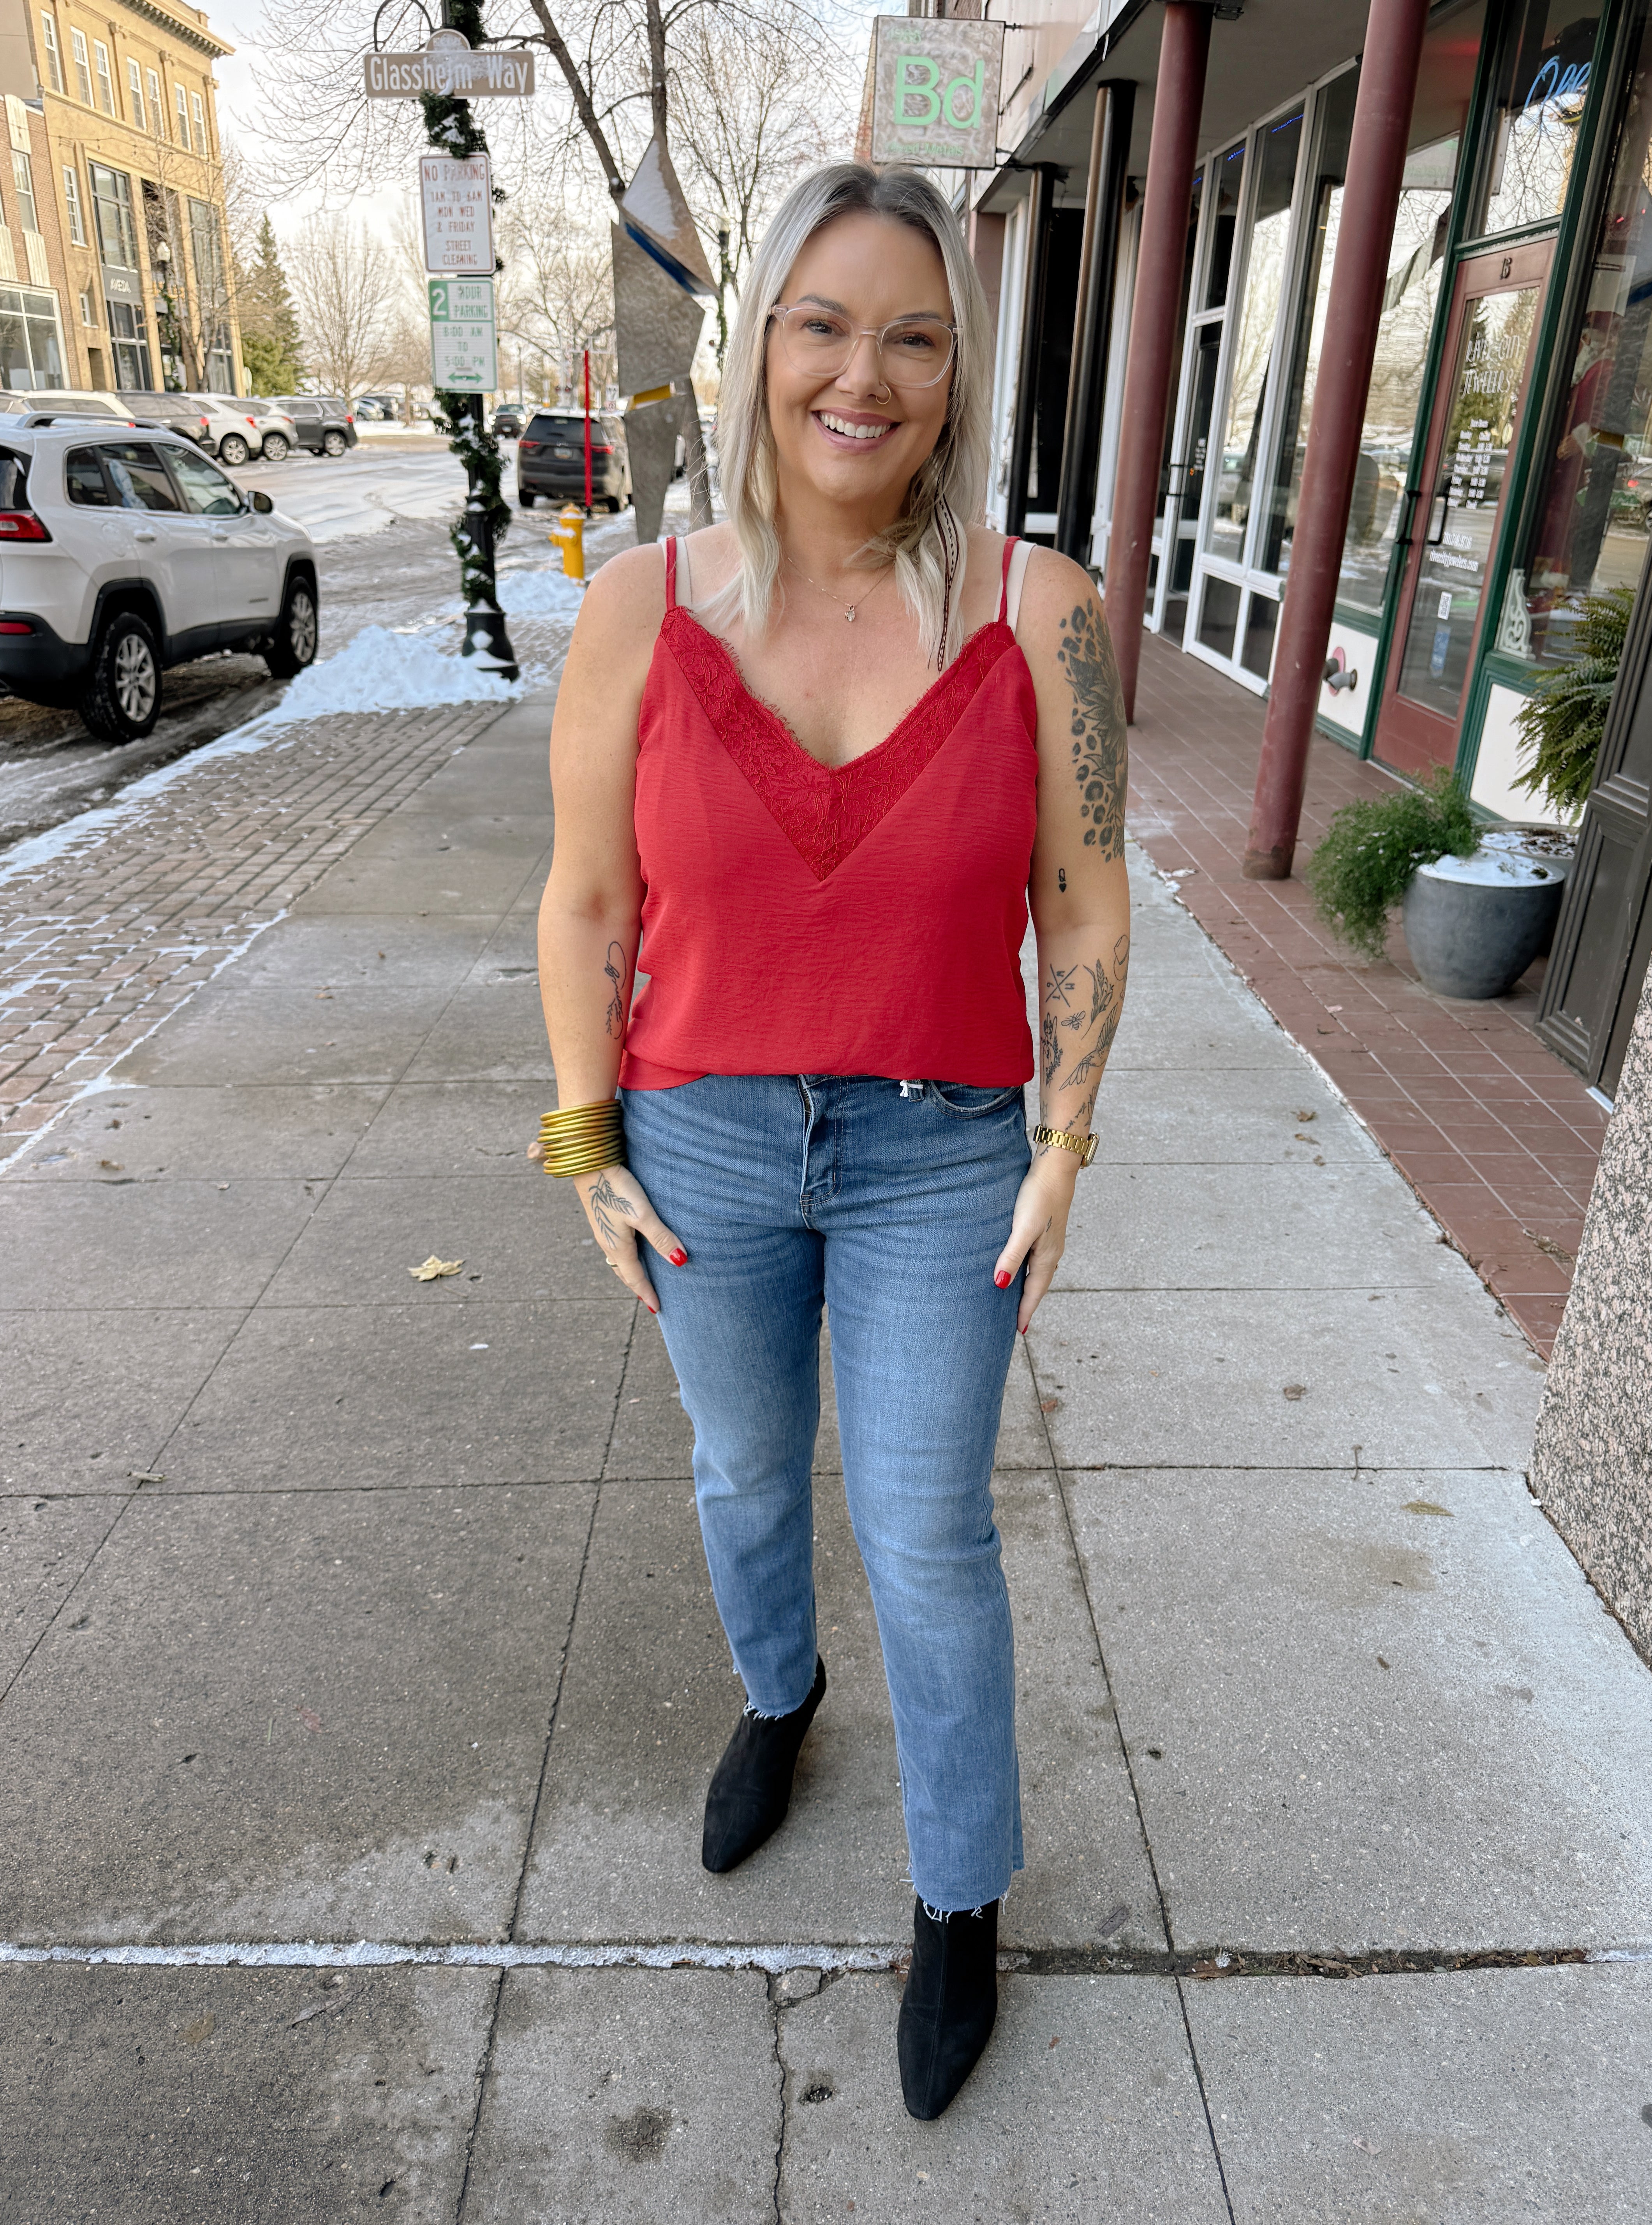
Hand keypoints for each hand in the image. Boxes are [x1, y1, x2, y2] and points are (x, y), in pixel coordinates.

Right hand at [574, 1163, 685, 1312]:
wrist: (589, 1164)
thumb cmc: (616, 1188)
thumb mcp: (642, 1214)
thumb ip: (661, 1237)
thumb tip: (680, 1262)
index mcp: (618, 1247)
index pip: (635, 1278)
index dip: (647, 1293)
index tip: (657, 1308)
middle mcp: (608, 1243)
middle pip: (625, 1273)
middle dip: (638, 1287)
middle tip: (650, 1299)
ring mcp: (604, 1231)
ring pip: (619, 1260)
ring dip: (631, 1273)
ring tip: (642, 1279)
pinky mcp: (603, 1218)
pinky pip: (616, 1248)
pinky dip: (626, 1257)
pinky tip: (631, 1249)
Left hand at [993, 1152, 1078, 1333]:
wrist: (1055, 1168)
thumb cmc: (1038, 1196)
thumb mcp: (1023, 1228)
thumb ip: (1011, 1256)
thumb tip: (1001, 1284)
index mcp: (1047, 1256)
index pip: (1034, 1292)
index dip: (1025, 1311)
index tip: (1018, 1331)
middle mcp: (1051, 1252)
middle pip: (1038, 1286)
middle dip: (1028, 1304)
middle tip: (1017, 1323)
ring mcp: (1050, 1241)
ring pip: (1037, 1272)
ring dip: (1028, 1288)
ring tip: (1017, 1301)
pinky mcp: (1046, 1229)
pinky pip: (1036, 1259)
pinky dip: (1028, 1271)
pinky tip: (1021, 1268)